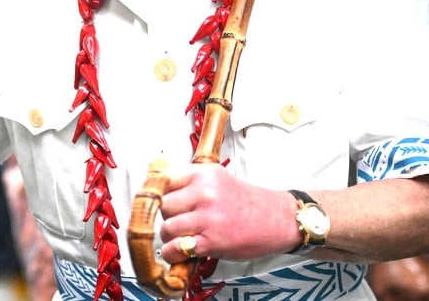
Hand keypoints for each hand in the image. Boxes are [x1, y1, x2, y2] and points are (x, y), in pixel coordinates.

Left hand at [155, 163, 295, 262]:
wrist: (276, 219)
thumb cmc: (246, 202)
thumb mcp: (218, 180)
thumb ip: (190, 182)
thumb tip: (155, 185)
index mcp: (204, 174)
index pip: (162, 179)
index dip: (154, 193)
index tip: (153, 201)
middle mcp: (204, 192)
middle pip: (162, 205)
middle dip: (165, 216)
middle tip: (177, 220)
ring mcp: (208, 217)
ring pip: (166, 227)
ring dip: (169, 237)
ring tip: (181, 237)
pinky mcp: (212, 241)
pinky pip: (176, 249)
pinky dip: (173, 254)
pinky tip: (181, 251)